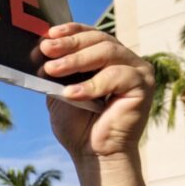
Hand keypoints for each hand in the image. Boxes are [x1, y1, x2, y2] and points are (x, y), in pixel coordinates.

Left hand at [42, 23, 153, 160]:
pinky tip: (71, 93)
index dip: (72, 31)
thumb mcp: (60, 92)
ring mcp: (137, 71)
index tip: (49, 34)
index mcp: (108, 58)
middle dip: (70, 44)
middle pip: (99, 40)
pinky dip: (91, 84)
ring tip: (53, 70)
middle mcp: (126, 60)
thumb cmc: (78, 125)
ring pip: (107, 52)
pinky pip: (117, 76)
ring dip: (76, 60)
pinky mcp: (143, 86)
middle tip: (47, 49)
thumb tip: (41, 50)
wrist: (92, 154)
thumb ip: (56, 72)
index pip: (91, 36)